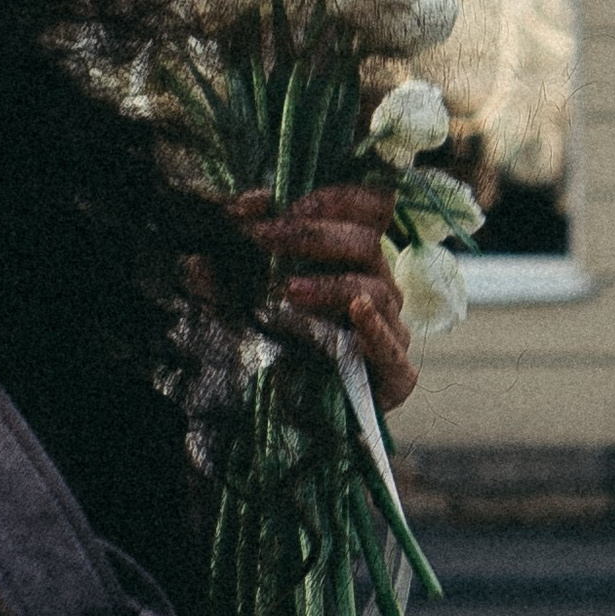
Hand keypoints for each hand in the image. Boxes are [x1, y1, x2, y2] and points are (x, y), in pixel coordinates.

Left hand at [231, 184, 416, 412]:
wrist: (290, 417)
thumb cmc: (275, 348)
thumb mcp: (241, 300)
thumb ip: (229, 268)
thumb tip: (218, 230)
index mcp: (354, 261)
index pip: (372, 209)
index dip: (337, 197)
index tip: (287, 204)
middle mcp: (378, 288)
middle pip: (367, 244)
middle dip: (314, 236)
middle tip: (265, 239)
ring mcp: (391, 330)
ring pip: (378, 291)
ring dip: (333, 284)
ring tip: (288, 289)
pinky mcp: (396, 376)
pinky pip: (394, 348)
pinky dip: (375, 327)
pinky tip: (356, 311)